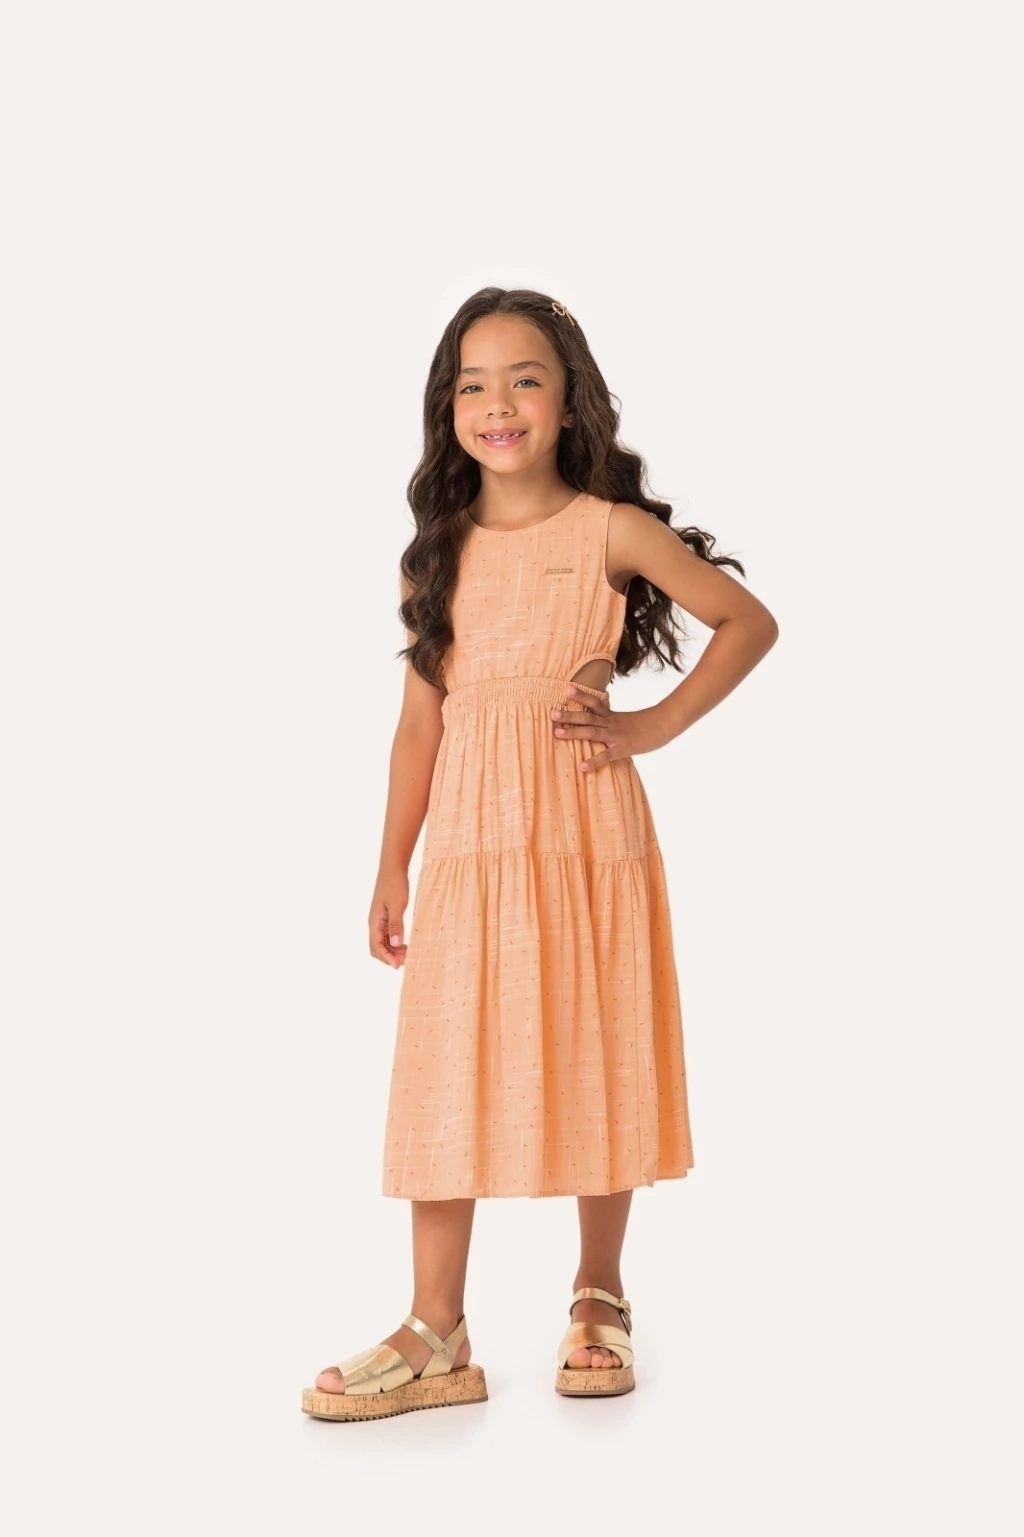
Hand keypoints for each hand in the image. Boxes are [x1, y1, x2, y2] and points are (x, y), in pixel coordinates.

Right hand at [369, 869, 409, 967]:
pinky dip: (395, 942)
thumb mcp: (397, 905)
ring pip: (383, 942)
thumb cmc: (395, 885)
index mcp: (375, 922)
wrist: (393, 868)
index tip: (398, 965)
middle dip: (390, 956)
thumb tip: (395, 944)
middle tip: (406, 961)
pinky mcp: (385, 916)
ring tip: (408, 954)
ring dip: (393, 950)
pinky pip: (387, 934)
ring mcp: (380, 920)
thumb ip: (396, 925)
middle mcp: (375, 923)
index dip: (386, 958)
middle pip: (378, 947)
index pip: (376, 947)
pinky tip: (405, 944)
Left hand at [550, 685, 674, 772]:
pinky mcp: (624, 748)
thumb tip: (601, 718)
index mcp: (612, 716)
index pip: (594, 702)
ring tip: (557, 733)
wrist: (666, 724)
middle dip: (568, 716)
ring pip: (592, 733)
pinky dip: (594, 761)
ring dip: (573, 732)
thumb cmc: (647, 723)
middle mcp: (611, 723)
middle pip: (587, 717)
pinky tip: (582, 766)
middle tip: (551, 714)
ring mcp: (617, 735)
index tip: (566, 689)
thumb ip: (612, 719)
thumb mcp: (627, 718)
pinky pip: (606, 755)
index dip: (581, 696)